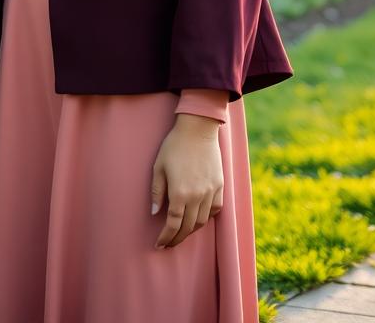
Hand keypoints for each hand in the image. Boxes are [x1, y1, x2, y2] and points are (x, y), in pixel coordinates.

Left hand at [151, 114, 223, 249]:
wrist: (198, 129)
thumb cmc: (174, 146)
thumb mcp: (159, 167)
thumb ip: (157, 192)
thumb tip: (155, 212)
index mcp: (180, 193)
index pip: (173, 224)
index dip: (166, 237)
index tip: (159, 244)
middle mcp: (197, 197)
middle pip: (188, 227)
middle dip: (177, 238)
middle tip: (169, 243)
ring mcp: (210, 192)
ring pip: (203, 221)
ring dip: (192, 230)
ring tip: (182, 233)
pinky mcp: (220, 186)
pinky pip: (215, 210)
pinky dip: (207, 218)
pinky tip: (200, 218)